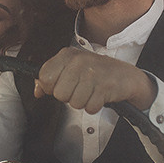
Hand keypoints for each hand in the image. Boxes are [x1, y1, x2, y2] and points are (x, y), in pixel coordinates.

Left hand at [34, 47, 156, 112]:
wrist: (126, 76)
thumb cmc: (95, 72)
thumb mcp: (71, 68)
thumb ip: (51, 77)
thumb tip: (37, 91)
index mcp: (67, 55)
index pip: (44, 77)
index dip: (51, 87)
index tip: (61, 85)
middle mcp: (79, 61)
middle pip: (59, 94)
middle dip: (68, 96)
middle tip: (80, 88)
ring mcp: (93, 73)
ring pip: (74, 103)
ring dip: (82, 102)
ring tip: (90, 91)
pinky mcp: (105, 87)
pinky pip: (89, 107)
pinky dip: (94, 106)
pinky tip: (99, 96)